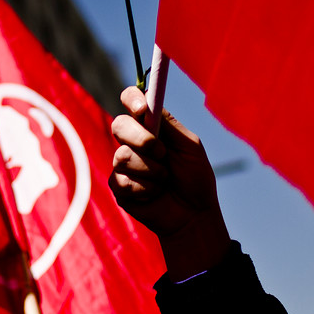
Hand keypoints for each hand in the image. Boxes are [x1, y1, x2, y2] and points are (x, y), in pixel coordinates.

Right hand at [109, 87, 229, 279]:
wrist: (194, 214)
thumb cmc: (195, 178)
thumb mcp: (190, 146)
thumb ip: (170, 124)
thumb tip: (151, 100)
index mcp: (151, 126)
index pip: (131, 101)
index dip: (132, 98)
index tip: (142, 108)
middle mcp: (133, 142)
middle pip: (119, 125)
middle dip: (141, 138)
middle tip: (162, 152)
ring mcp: (123, 164)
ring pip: (123, 156)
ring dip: (151, 170)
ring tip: (165, 180)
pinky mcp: (118, 186)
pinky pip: (122, 181)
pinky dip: (145, 188)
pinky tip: (155, 194)